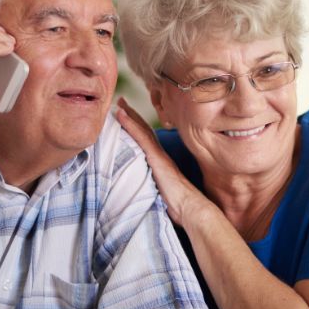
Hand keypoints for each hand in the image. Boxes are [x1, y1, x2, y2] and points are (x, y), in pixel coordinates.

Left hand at [115, 98, 203, 225]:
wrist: (190, 207)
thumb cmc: (180, 205)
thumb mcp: (164, 192)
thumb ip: (157, 186)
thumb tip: (149, 191)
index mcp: (161, 161)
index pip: (147, 139)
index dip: (137, 126)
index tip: (126, 114)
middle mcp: (160, 154)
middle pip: (144, 129)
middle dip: (132, 114)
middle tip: (120, 101)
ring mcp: (158, 155)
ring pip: (142, 130)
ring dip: (129, 115)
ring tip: (118, 103)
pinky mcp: (156, 159)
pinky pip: (141, 137)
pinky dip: (130, 124)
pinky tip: (121, 115)